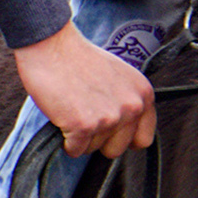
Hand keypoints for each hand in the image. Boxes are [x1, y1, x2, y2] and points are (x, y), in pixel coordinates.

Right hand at [13, 21, 155, 157]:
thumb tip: (125, 129)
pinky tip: (63, 117)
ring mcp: (109, 118)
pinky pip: (74, 150)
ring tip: (74, 109)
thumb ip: (127, 101)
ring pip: (93, 150)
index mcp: (143, 95)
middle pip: (117, 149)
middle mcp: (131, 107)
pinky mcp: (84, 126)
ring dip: (80, 137)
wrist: (54, 48)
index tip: (111, 134)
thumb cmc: (81, 59)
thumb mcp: (121, 77)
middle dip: (99, 140)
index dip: (124, 140)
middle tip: (86, 117)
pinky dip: (65, 140)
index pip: (143, 138)